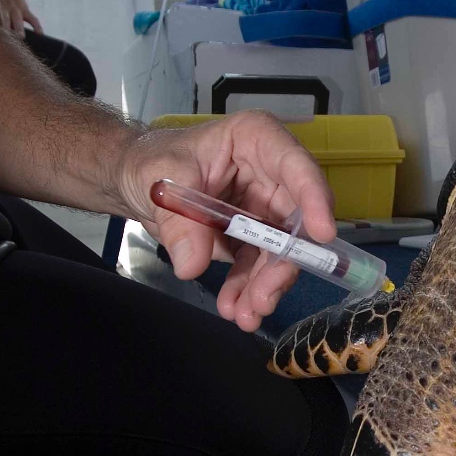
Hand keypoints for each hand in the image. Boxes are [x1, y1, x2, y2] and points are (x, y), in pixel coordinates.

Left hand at [0, 0, 43, 36]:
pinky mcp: (24, 8)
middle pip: (6, 25)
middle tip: (4, 45)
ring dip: (19, 32)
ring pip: (19, 23)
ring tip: (19, 40)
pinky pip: (33, 19)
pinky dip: (37, 27)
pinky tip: (39, 35)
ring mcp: (16, 9)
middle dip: (6, 35)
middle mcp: (4, 9)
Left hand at [117, 110, 337, 330]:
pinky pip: (258, 267)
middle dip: (282, 263)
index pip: (295, 165)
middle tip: (263, 297)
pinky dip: (248, 290)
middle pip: (294, 220)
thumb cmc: (151, 161)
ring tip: (245, 314)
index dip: (313, 197)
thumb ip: (178, 221)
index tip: (321, 233)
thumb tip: (192, 263)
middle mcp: (270, 174)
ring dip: (265, 286)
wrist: (134, 182)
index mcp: (256, 141)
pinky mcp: (251, 237)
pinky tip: (234, 308)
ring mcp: (263, 209)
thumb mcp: (160, 181)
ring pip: (280, 251)